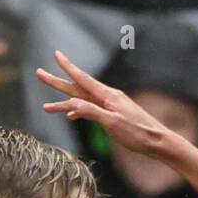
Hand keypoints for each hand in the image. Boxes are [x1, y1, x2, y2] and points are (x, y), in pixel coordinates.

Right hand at [37, 51, 169, 156]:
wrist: (159, 142)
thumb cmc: (138, 134)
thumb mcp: (113, 124)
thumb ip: (92, 113)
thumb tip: (72, 105)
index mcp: (108, 96)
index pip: (83, 79)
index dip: (68, 68)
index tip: (56, 54)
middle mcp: (108, 97)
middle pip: (78, 88)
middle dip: (58, 83)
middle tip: (39, 74)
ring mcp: (111, 106)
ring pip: (83, 101)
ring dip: (64, 103)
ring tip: (46, 106)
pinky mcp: (114, 115)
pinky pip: (91, 110)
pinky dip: (79, 112)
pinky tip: (71, 117)